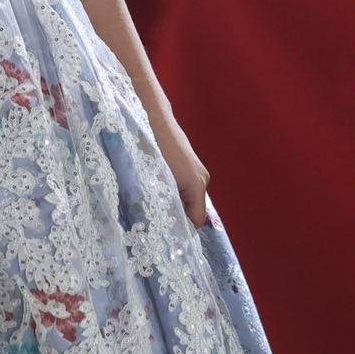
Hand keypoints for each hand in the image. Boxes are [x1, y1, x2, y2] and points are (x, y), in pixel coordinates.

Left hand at [152, 111, 212, 226]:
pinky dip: (173, 194)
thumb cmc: (154, 147)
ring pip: (187, 199)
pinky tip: (156, 192)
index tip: (163, 237)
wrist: (155, 117)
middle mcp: (202, 180)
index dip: (181, 230)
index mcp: (197, 185)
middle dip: (176, 218)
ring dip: (173, 205)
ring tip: (153, 208)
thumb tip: (164, 223)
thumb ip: (165, 202)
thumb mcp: (157, 179)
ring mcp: (197, 172)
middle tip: (155, 224)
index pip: (195, 221)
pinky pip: (185, 189)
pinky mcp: (190, 166)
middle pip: (193, 211)